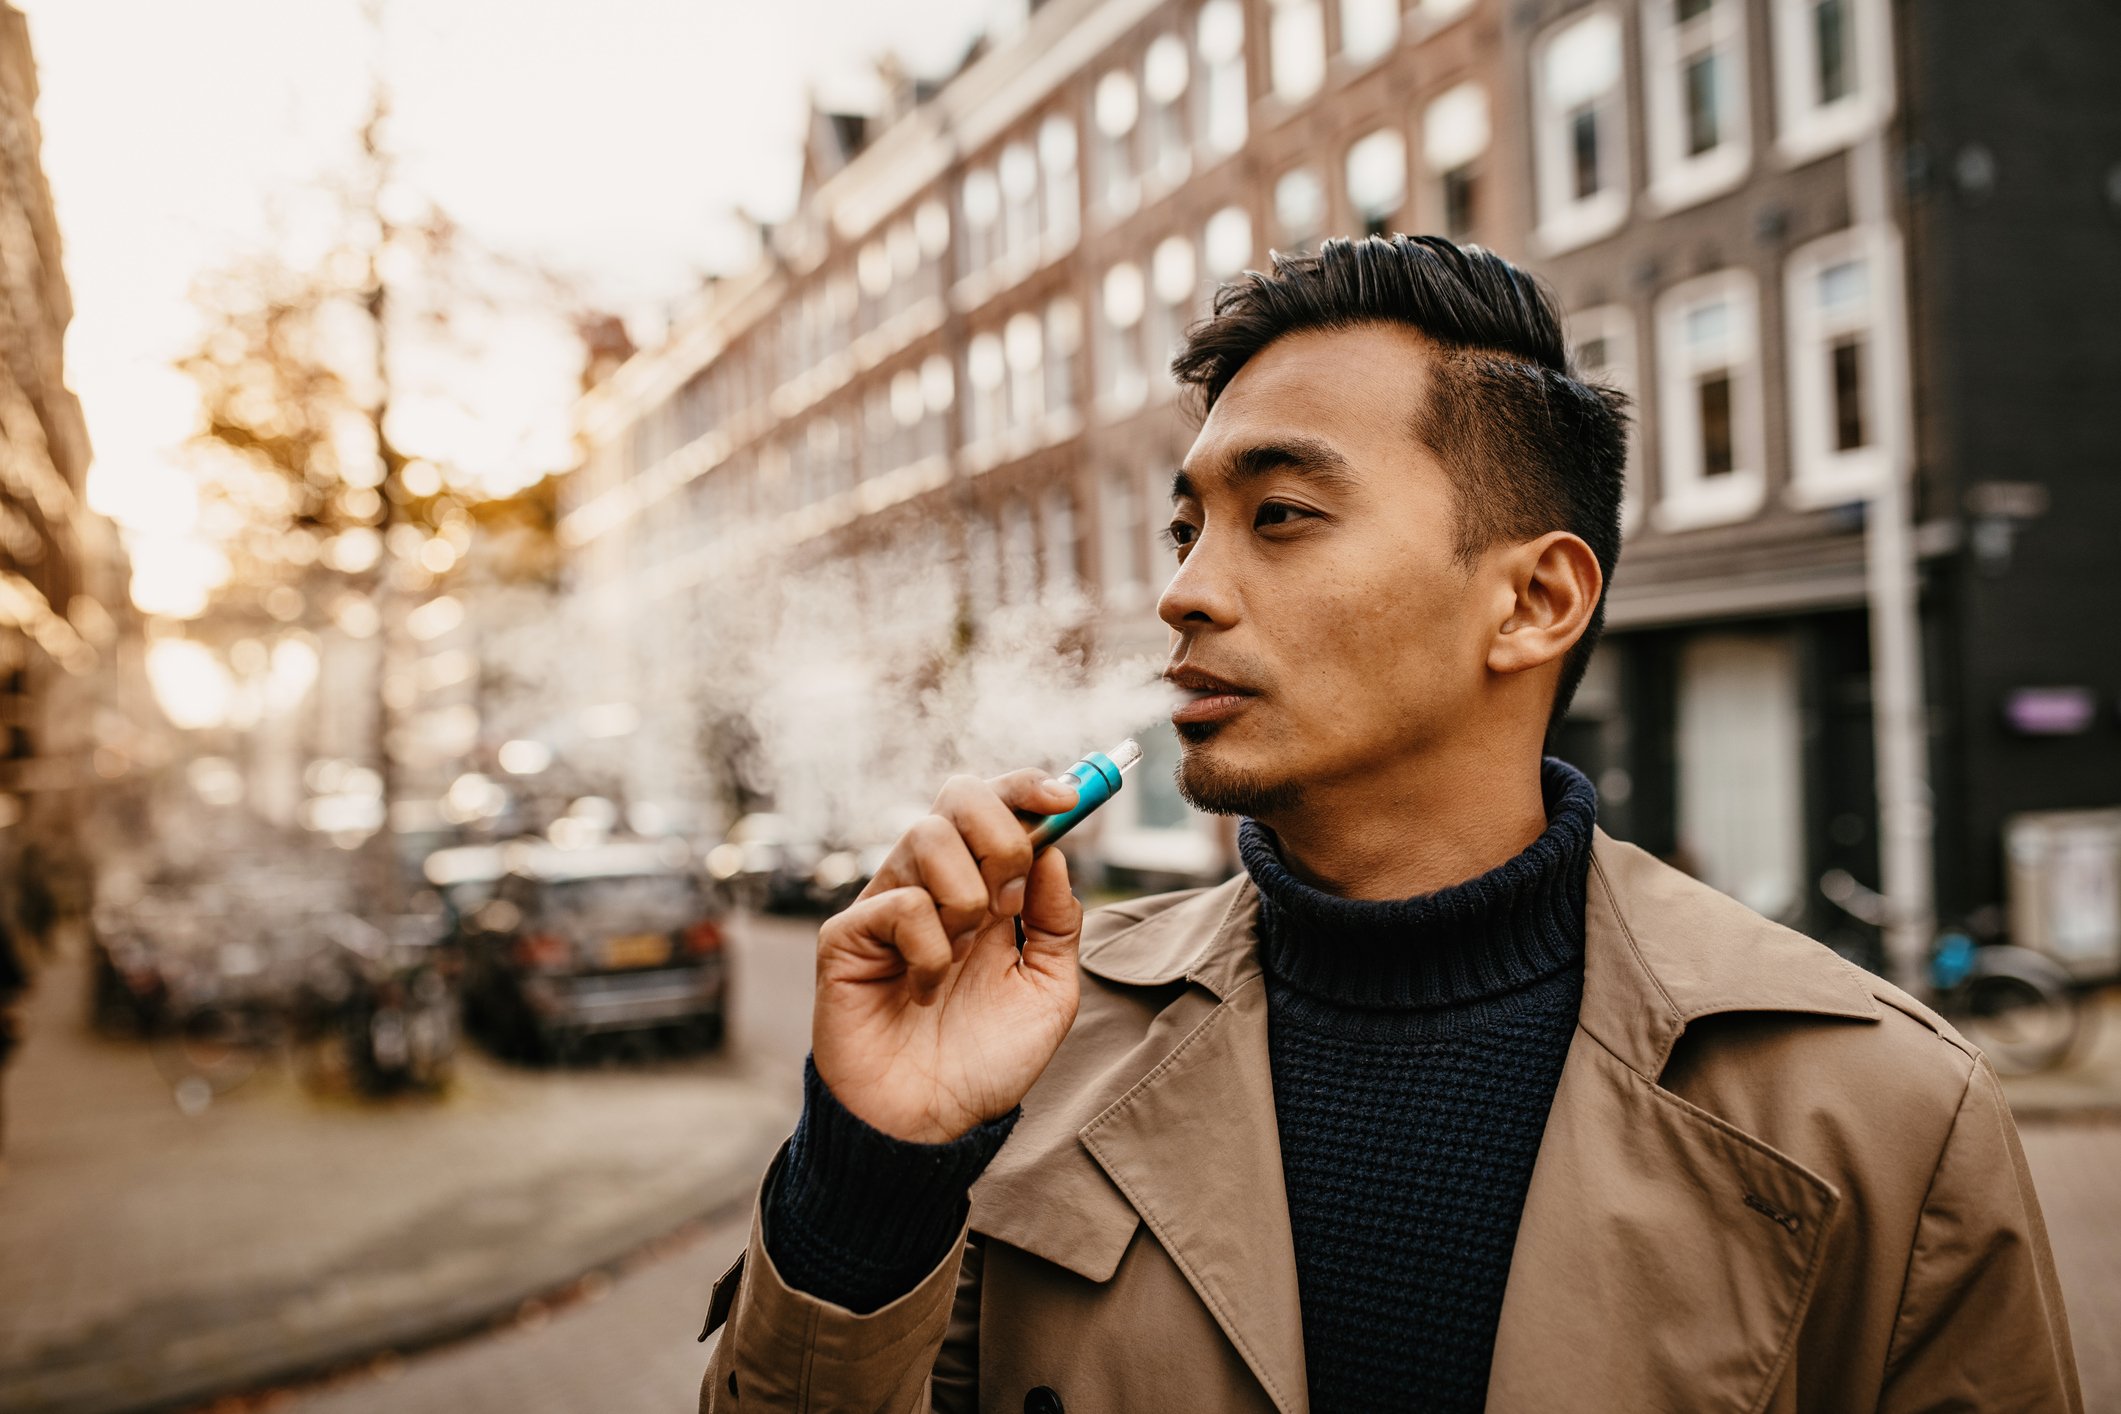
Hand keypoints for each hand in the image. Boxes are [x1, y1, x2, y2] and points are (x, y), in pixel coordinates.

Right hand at [811, 769, 1084, 1144]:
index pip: (996, 805)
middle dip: (1001, 833)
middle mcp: (932, 885)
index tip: (1069, 798)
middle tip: (1011, 898)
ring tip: (966, 953)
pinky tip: (923, 991)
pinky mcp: (847, 937)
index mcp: (981, 886)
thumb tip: (1056, 852)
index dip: (1030, 786)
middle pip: (958, 796)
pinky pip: (899, 905)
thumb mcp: (1048, 988)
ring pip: (926, 837)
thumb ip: (1055, 920)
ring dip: (967, 897)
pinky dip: (930, 951)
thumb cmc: (986, 1061)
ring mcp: (887, 905)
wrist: (934, 1125)